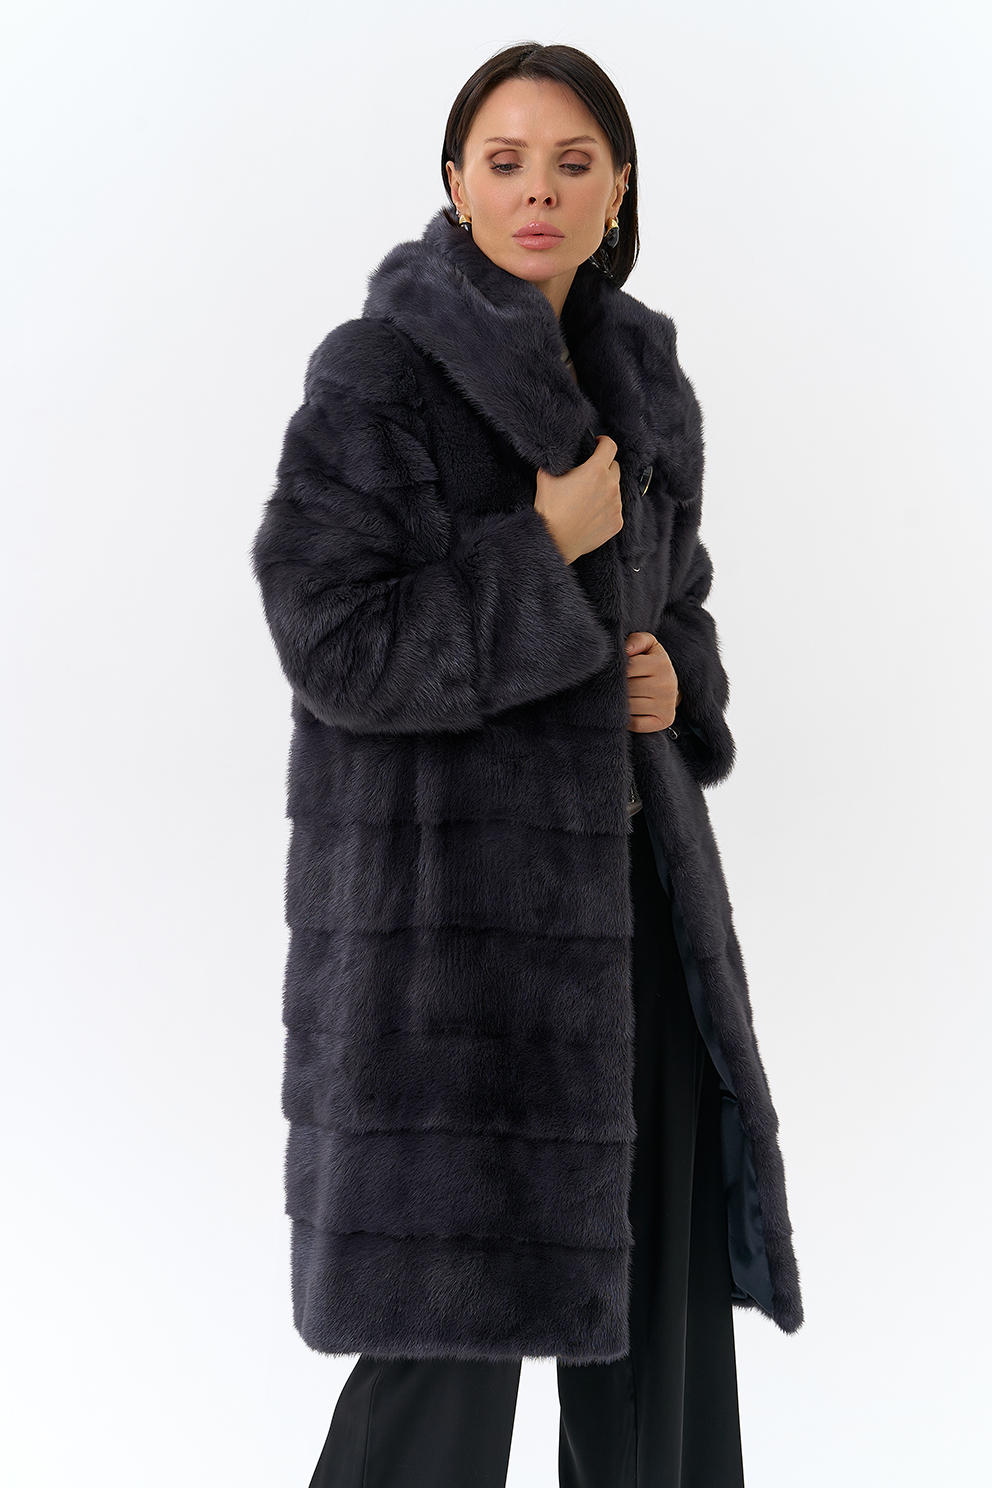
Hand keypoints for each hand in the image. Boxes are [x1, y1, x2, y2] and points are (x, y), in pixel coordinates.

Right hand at [534, 436, 623, 564]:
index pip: (610, 446)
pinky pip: (615, 509)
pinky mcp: (617, 523)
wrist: (555, 541)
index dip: (603, 441)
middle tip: (589, 475)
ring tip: (588, 498)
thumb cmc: (550, 510)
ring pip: (616, 489)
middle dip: (604, 467)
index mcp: (596, 471)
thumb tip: (558, 456)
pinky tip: (591, 513)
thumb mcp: (546, 477)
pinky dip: (606, 508)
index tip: (598, 444)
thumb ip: (557, 462)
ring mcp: (616, 506)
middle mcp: (611, 487)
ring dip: (605, 489)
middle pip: (615, 467)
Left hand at [624, 632, 680, 731]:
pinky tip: (627, 711)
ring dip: (620, 703)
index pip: (629, 668)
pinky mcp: (663, 721)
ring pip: (630, 707)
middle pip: (628, 689)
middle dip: (617, 688)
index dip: (617, 670)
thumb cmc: (653, 664)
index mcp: (661, 664)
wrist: (672, 688)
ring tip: (619, 697)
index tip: (614, 672)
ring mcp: (666, 706)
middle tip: (612, 686)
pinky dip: (627, 719)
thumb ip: (637, 640)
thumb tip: (626, 650)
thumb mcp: (649, 647)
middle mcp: (666, 685)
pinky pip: (636, 724)